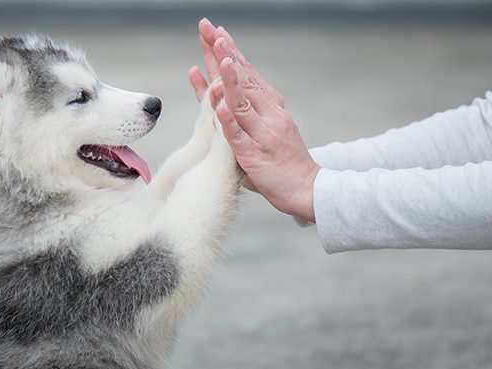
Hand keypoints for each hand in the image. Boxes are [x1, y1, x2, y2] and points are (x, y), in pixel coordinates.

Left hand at [190, 18, 319, 221]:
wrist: (308, 188)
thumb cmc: (283, 160)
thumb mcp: (265, 129)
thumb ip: (243, 113)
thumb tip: (219, 94)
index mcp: (270, 107)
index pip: (247, 74)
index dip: (230, 52)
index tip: (216, 32)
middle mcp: (268, 114)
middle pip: (242, 79)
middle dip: (224, 53)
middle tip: (210, 30)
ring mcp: (262, 133)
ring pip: (242, 102)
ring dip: (229, 78)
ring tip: (219, 56)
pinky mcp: (255, 155)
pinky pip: (238, 136)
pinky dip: (228, 121)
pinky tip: (219, 106)